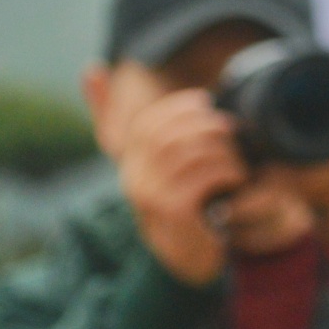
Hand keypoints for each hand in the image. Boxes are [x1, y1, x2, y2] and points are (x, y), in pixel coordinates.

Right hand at [117, 88, 247, 285]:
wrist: (190, 258)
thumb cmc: (181, 200)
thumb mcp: (160, 163)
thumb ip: (130, 123)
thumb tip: (91, 70)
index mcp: (129, 161)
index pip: (146, 122)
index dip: (177, 106)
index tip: (204, 102)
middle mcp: (132, 178)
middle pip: (168, 133)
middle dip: (205, 124)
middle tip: (231, 128)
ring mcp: (148, 196)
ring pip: (187, 152)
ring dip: (221, 149)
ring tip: (236, 158)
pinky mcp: (172, 211)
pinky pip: (201, 176)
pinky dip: (226, 170)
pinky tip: (237, 177)